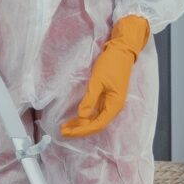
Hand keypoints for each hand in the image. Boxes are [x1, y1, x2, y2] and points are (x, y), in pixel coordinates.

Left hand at [60, 15, 149, 138]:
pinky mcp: (106, 98)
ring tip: (65, 127)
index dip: (82, 130)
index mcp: (115, 105)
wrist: (121, 52)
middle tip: (62, 132)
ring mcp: (110, 103)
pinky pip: (95, 112)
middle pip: (96, 125)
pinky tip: (75, 119)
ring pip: (94, 119)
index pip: (97, 124)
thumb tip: (81, 116)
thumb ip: (90, 99)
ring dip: (81, 124)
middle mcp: (114, 108)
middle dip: (80, 129)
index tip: (68, 132)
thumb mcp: (97, 81)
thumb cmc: (110, 65)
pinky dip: (84, 116)